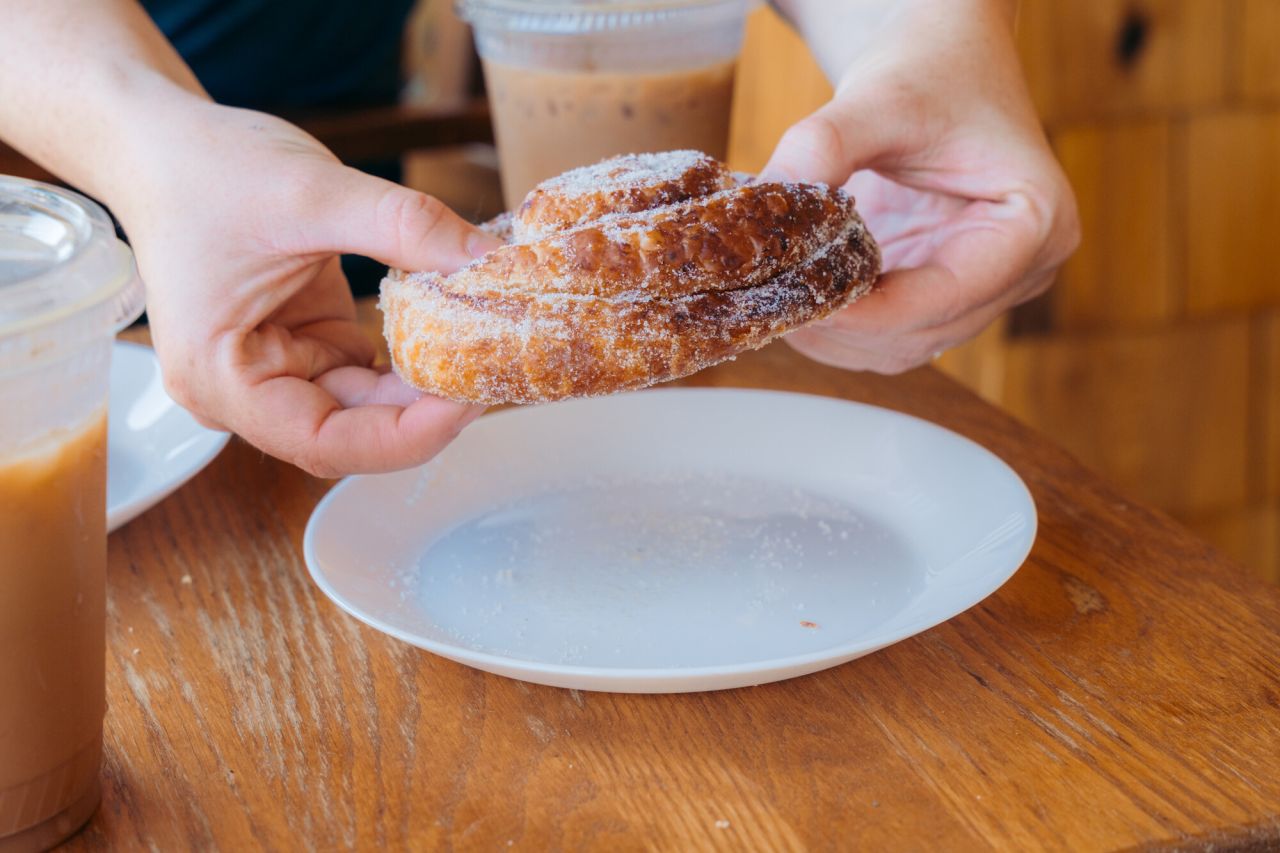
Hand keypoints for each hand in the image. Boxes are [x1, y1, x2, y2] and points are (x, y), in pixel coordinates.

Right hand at [115, 101, 501, 475]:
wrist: (165, 146)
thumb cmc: (206, 169)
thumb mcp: (311, 191)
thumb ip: (404, 227)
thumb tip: (490, 259)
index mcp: (221, 379)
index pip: (324, 443)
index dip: (404, 436)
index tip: (468, 401)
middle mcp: (246, 393)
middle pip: (353, 432)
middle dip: (426, 409)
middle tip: (495, 369)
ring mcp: (279, 373)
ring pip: (369, 406)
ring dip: (426, 384)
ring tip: (485, 348)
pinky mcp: (307, 348)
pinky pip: (371, 372)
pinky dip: (415, 356)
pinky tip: (456, 332)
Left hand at [761, 0, 1078, 373]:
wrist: (938, 60)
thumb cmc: (931, 70)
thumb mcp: (877, 100)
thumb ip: (822, 147)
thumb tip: (765, 198)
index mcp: (1035, 223)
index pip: (948, 296)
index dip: (871, 315)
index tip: (804, 308)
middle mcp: (1020, 269)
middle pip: (923, 333)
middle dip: (843, 328)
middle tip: (770, 304)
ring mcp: (979, 287)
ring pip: (900, 346)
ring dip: (834, 336)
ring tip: (774, 300)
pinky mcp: (937, 290)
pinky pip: (884, 332)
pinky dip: (837, 325)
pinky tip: (795, 297)